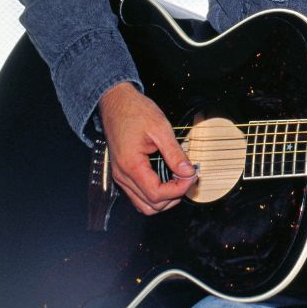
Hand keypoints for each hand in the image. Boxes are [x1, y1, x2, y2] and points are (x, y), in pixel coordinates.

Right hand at [98, 82, 197, 214]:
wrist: (116, 102)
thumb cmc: (135, 111)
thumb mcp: (160, 128)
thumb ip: (175, 154)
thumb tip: (188, 172)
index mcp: (131, 165)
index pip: (157, 194)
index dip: (178, 189)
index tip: (191, 176)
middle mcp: (122, 175)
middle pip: (151, 205)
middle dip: (173, 196)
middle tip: (187, 177)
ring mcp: (121, 176)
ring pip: (144, 205)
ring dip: (164, 198)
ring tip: (178, 180)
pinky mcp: (123, 173)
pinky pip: (138, 195)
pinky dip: (154, 194)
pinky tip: (166, 179)